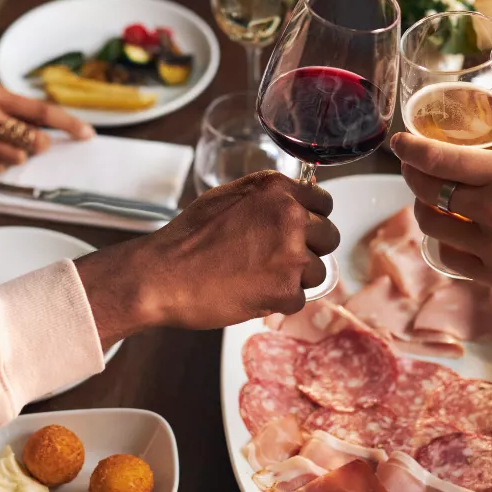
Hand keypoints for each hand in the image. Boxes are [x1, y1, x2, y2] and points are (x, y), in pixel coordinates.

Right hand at [0, 78, 92, 173]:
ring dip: (17, 155)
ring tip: (1, 143)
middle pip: (34, 141)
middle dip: (39, 144)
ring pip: (17, 159)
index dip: (68, 124)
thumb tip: (48, 121)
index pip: (42, 111)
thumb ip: (14, 103)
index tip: (87, 134)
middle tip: (33, 140)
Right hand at [74, 172, 339, 343]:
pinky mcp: (285, 289)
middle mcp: (290, 216)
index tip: (299, 232)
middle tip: (277, 260)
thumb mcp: (229, 197)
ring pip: (317, 271)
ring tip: (257, 278)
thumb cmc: (188, 238)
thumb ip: (267, 199)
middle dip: (309, 250)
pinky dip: (277, 302)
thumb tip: (293, 207)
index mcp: (277, 189)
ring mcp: (291, 254)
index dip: (311, 220)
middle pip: (329, 236)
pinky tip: (250, 293)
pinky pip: (299, 299)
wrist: (162, 275)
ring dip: (294, 279)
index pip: (323, 203)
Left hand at [391, 103, 491, 312]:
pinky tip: (450, 232)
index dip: (411, 148)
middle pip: (428, 191)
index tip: (399, 141)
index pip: (441, 158)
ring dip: (423, 208)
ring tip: (429, 197)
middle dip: (412, 175)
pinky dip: (443, 243)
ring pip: (432, 226)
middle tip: (413, 166)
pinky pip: (451, 259)